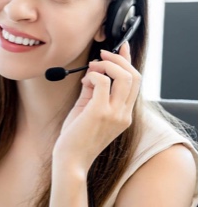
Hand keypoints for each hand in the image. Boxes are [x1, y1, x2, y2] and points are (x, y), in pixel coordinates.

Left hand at [53, 42, 141, 172]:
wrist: (70, 160)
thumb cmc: (76, 136)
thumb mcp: (87, 109)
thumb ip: (93, 90)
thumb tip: (93, 71)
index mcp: (123, 114)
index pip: (135, 82)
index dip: (129, 61)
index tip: (123, 47)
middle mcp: (123, 114)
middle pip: (134, 76)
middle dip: (118, 59)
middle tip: (101, 56)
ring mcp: (114, 114)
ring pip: (123, 76)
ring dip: (107, 65)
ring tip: (92, 67)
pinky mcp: (100, 112)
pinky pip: (102, 82)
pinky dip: (93, 75)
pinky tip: (84, 80)